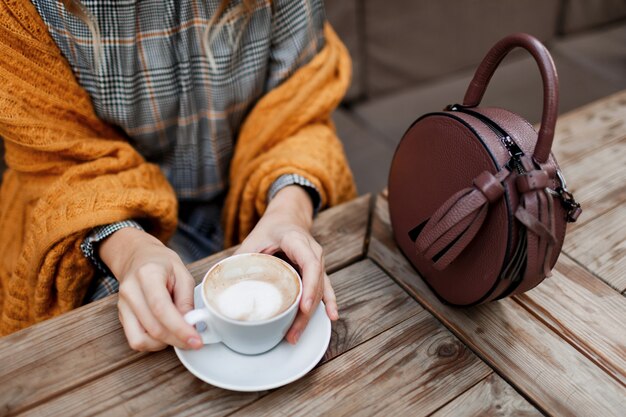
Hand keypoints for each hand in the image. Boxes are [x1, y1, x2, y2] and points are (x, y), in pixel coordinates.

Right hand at [99, 228, 201, 351]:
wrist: (138, 257)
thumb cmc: (163, 264)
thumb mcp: (183, 274)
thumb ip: (187, 300)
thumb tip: (190, 325)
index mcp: (147, 274)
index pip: (161, 308)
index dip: (180, 328)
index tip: (196, 341)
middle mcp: (130, 291)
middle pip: (153, 327)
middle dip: (177, 340)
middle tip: (194, 341)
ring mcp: (123, 305)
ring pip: (141, 339)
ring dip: (164, 343)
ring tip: (178, 334)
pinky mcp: (121, 316)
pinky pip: (135, 339)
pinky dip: (152, 343)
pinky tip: (165, 334)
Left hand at [235, 185, 338, 343]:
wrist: (288, 217)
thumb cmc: (272, 227)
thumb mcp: (254, 238)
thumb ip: (242, 258)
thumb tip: (225, 281)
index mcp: (298, 242)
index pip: (310, 264)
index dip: (310, 287)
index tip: (304, 307)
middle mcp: (313, 253)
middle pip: (315, 284)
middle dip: (306, 312)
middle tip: (292, 333)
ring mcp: (318, 263)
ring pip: (319, 291)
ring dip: (311, 314)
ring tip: (297, 334)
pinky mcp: (317, 272)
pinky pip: (324, 289)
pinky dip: (327, 303)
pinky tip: (331, 316)